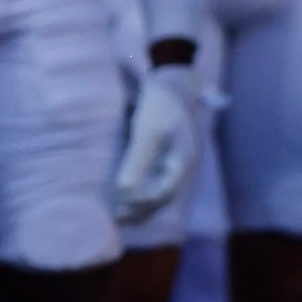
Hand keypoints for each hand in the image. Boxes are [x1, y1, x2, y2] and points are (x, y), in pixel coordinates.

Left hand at [114, 60, 206, 222]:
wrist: (172, 83)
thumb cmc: (159, 103)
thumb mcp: (146, 130)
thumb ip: (137, 161)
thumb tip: (123, 191)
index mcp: (184, 159)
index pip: (165, 192)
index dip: (143, 203)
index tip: (121, 205)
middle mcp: (185, 165)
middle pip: (166, 197)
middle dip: (142, 210)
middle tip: (116, 218)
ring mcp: (180, 162)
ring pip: (163, 192)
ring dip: (143, 205)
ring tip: (120, 216)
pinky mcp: (171, 158)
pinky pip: (160, 182)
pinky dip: (145, 193)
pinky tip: (128, 196)